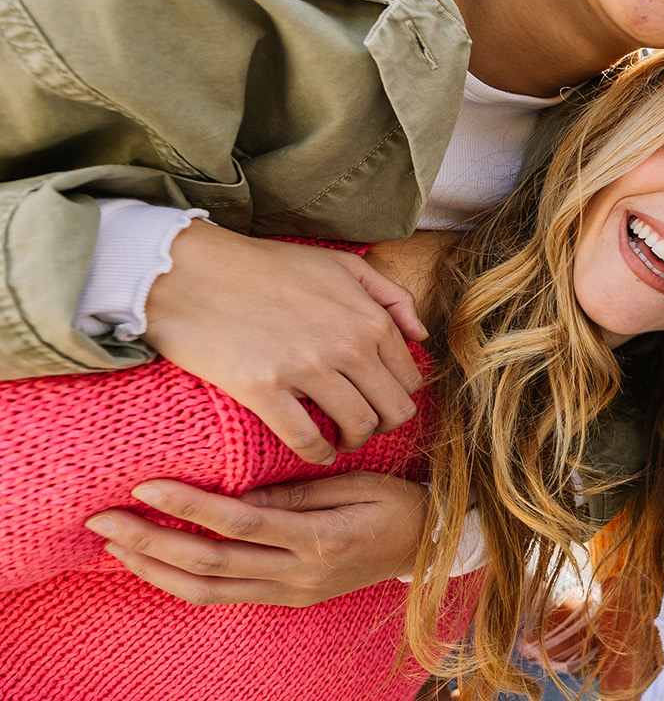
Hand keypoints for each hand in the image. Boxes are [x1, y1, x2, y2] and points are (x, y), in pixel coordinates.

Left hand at [84, 472, 427, 606]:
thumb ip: (297, 492)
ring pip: (206, 591)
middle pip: (209, 563)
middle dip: (149, 541)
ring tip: (114, 545)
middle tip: (103, 519)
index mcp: (319, 539)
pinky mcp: (286, 599)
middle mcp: (299, 574)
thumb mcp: (356, 484)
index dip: (188, 506)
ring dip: (153, 569)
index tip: (147, 486)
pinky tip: (152, 563)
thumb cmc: (395, 502)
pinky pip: (222, 596)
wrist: (428, 546)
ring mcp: (290, 593)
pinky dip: (179, 581)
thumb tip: (239, 493)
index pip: (238, 523)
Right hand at [144, 222, 427, 463]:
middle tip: (362, 427)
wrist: (189, 270)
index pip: (409, 378)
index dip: (397, 396)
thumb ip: (389, 295)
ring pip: (358, 427)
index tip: (377, 402)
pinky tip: (314, 453)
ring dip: (353, 442)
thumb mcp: (339, 264)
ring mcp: (307, 367)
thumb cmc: (263, 266)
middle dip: (384, 424)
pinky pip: (307, 439)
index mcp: (368, 317)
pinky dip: (317, 454)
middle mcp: (348, 344)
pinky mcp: (264, 388)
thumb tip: (420, 335)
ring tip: (338, 440)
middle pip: (394, 409)